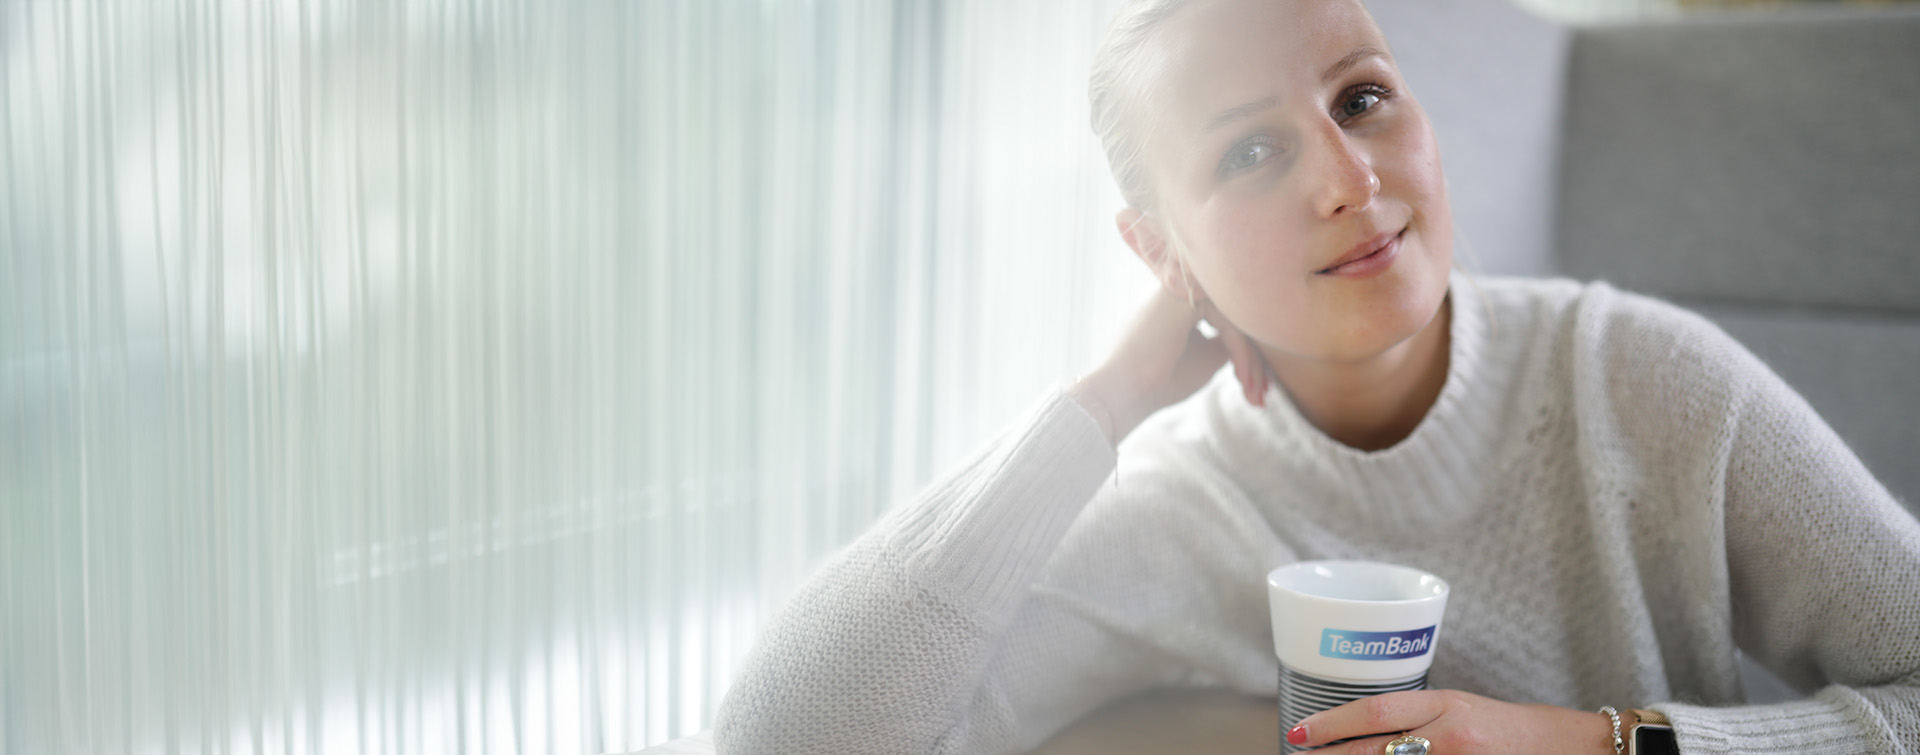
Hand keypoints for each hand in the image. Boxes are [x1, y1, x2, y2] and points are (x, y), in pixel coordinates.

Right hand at [1074, 286, 1269, 443]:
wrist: (1123, 393)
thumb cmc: (1160, 382)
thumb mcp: (1205, 359)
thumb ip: (1228, 342)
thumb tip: (1258, 338)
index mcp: (1180, 301)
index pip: (1227, 319)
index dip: (1246, 354)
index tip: (1255, 389)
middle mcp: (1180, 287)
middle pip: (1235, 317)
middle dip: (1254, 360)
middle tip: (1261, 396)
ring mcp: (1180, 286)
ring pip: (1235, 319)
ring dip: (1250, 360)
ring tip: (1255, 395)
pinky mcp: (1182, 295)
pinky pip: (1228, 320)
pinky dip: (1240, 352)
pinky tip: (1243, 379)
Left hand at [1284, 690, 1616, 754]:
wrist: (1577, 747)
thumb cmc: (1518, 732)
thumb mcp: (1465, 712)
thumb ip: (1420, 721)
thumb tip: (1370, 737)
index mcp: (1447, 705)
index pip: (1376, 711)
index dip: (1332, 723)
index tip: (1299, 733)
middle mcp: (1452, 734)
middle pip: (1377, 750)